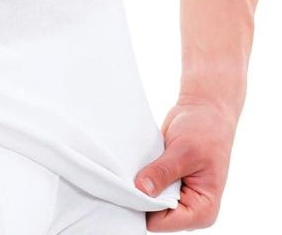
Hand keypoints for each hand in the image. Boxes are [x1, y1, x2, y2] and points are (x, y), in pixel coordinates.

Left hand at [135, 97, 236, 229]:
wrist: (205, 112)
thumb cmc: (205, 131)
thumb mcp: (184, 151)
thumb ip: (162, 173)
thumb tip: (141, 190)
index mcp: (202, 211)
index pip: (162, 222)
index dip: (145, 205)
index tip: (132, 184)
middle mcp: (190, 209)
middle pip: (153, 215)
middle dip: (141, 195)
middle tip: (129, 173)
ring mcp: (177, 198)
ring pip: (148, 202)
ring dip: (139, 185)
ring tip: (136, 166)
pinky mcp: (167, 185)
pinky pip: (147, 189)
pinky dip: (140, 177)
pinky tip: (138, 164)